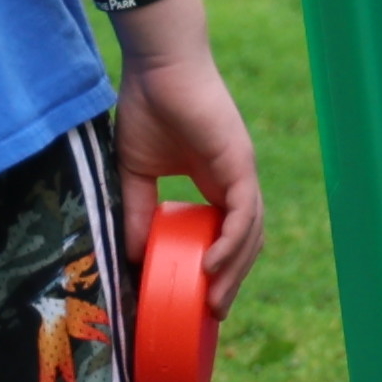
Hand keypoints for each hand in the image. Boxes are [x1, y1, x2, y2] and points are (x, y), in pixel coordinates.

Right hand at [107, 21, 264, 306]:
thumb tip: (131, 255)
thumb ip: (136, 211)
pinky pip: (244, 212)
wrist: (157, 66)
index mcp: (216, 181)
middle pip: (247, 240)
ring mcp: (241, 170)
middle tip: (214, 315)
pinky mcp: (239, 161)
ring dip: (235, 270)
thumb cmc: (147, 108)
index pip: (229, 233)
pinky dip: (232, 242)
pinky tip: (214, 266)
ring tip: (214, 302)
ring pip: (251, 232)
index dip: (222, 267)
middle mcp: (236, 179)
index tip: (202, 300)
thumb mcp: (134, 172)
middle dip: (233, 280)